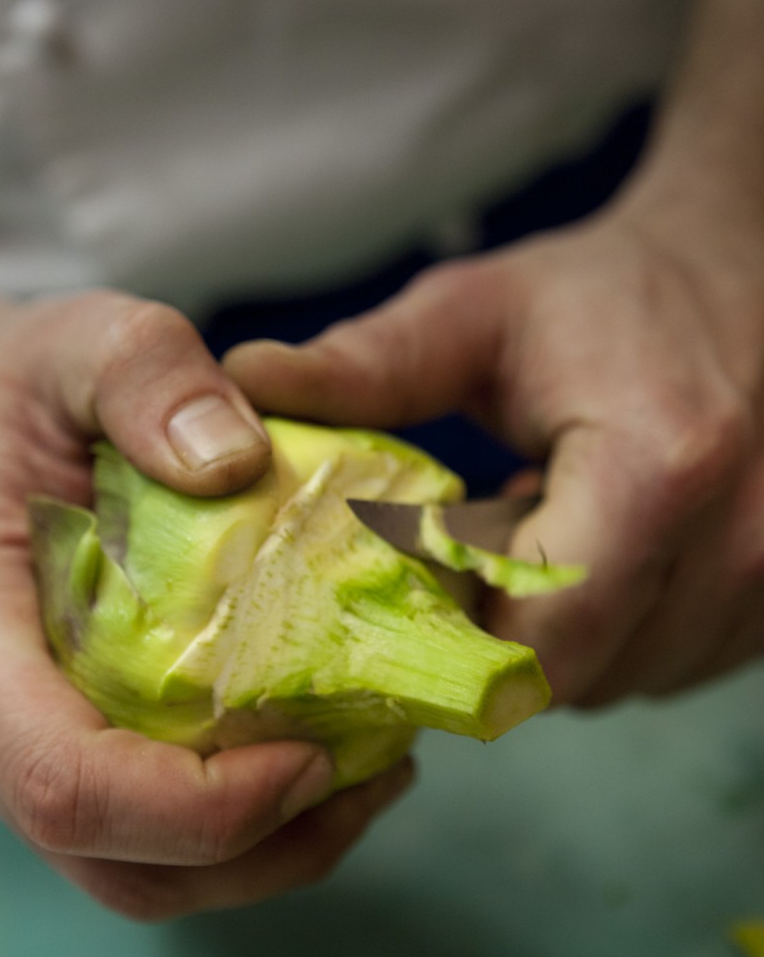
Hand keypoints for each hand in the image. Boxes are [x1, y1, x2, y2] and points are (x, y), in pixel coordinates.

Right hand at [0, 287, 411, 918]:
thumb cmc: (11, 390)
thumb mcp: (76, 345)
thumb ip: (142, 375)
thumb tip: (233, 461)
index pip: (65, 781)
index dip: (196, 805)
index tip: (316, 754)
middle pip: (120, 862)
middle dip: (262, 846)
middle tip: (375, 771)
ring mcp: (24, 750)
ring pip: (141, 872)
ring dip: (266, 851)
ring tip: (369, 774)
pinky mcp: (68, 745)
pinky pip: (150, 837)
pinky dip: (246, 825)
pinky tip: (320, 752)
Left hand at [225, 191, 763, 706]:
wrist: (734, 275)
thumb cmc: (602, 295)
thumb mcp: (475, 315)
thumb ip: (365, 368)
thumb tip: (241, 385)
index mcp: (656, 472)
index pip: (526, 638)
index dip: (445, 632)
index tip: (400, 584)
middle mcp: (733, 547)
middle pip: (566, 676)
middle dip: (489, 639)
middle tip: (459, 558)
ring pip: (615, 682)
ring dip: (551, 636)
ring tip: (537, 537)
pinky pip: (660, 665)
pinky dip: (608, 630)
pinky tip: (594, 551)